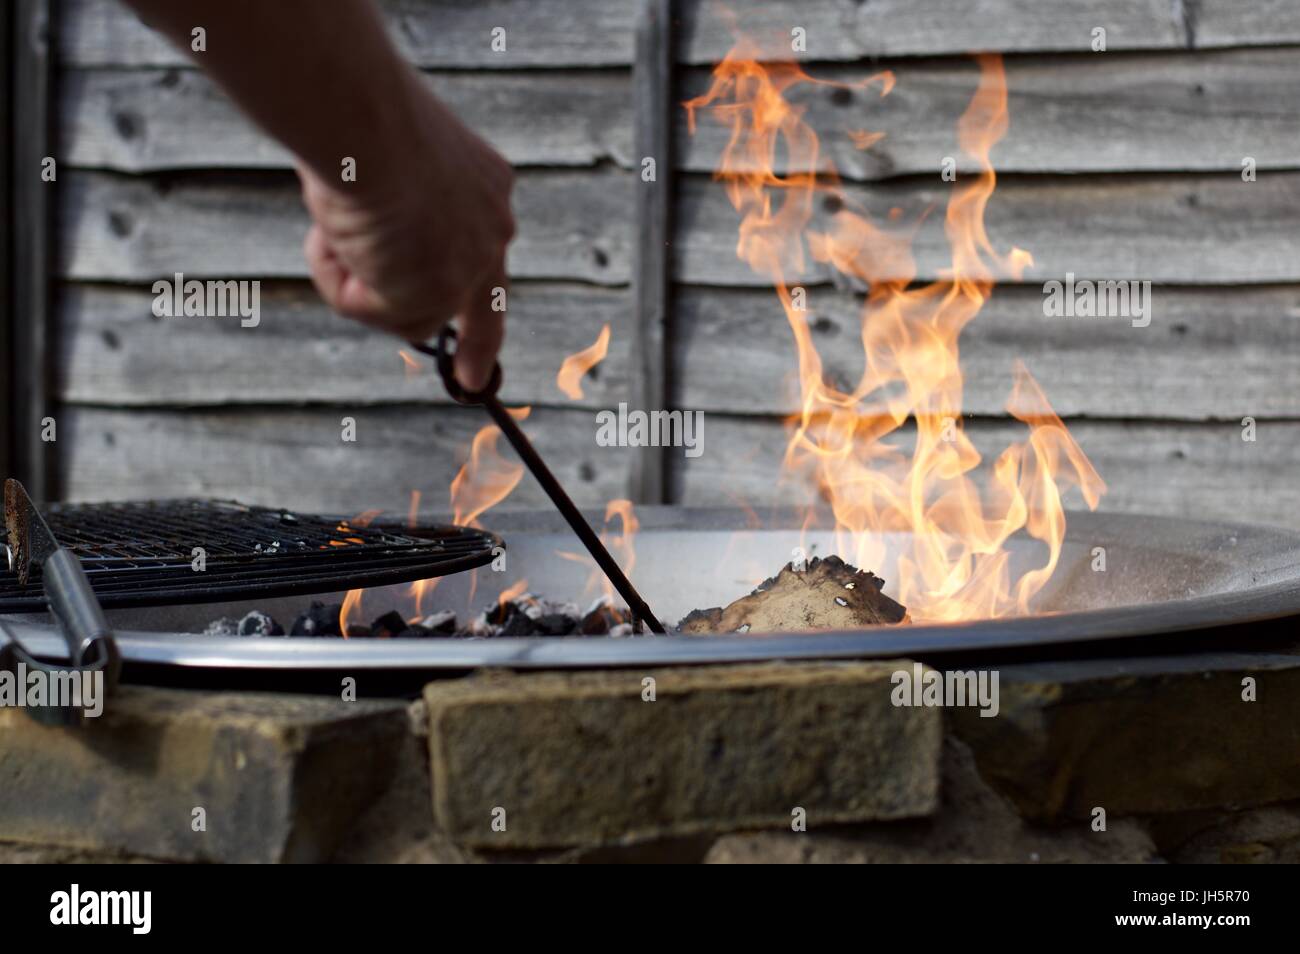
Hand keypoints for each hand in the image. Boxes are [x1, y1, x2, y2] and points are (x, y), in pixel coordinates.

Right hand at [298, 75, 515, 390]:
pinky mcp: (438, 290)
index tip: (484, 361)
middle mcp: (491, 227)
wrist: (362, 115)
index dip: (482, 303)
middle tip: (474, 379)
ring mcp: (468, 263)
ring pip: (405, 310)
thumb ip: (389, 208)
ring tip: (331, 227)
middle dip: (477, 347)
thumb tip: (362, 242)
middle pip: (476, 302)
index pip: (488, 255)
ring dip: (353, 279)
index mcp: (484, 185)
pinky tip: (329, 234)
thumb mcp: (380, 162)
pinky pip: (366, 309)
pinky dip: (335, 281)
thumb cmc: (356, 117)